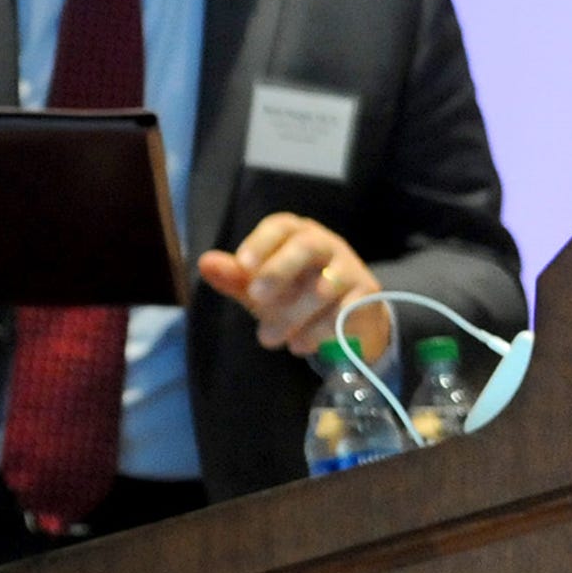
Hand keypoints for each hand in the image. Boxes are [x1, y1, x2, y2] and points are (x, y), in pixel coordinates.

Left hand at [197, 212, 386, 360]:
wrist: (345, 319)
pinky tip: (300, 346)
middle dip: (279, 272)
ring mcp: (350, 268)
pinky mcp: (367, 295)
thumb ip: (234, 276)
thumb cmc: (293, 293)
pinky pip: (345, 311)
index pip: (280, 226)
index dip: (261, 243)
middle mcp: (326, 244)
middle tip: (256, 299)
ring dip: (295, 314)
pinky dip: (319, 332)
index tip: (243, 265)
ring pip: (325, 285)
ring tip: (270, 339)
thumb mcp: (259, 286)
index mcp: (296, 234)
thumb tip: (205, 263)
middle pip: (306, 247)